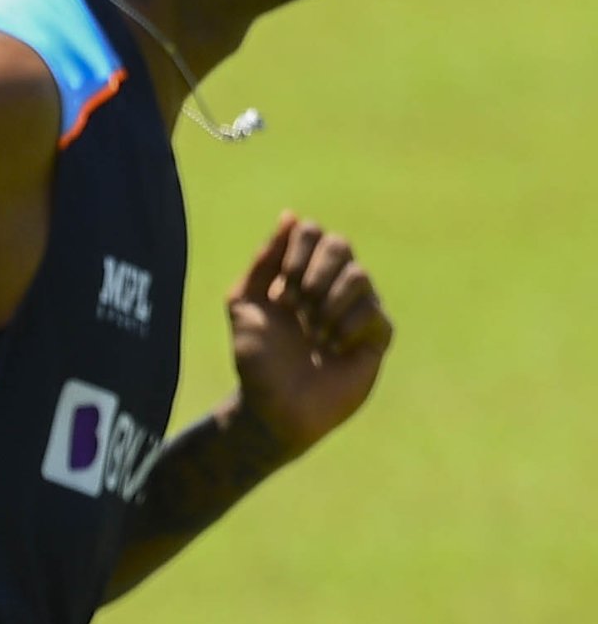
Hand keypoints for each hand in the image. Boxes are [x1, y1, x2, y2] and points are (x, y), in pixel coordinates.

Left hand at [227, 213, 389, 458]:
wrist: (272, 408)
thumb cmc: (257, 360)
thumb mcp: (246, 306)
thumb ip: (264, 262)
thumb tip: (290, 215)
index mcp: (300, 275)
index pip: (313, 233)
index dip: (298, 252)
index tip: (280, 290)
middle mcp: (332, 286)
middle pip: (340, 244)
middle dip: (314, 274)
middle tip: (296, 308)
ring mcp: (358, 309)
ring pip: (359, 275)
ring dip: (327, 305)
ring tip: (313, 336)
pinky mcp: (378, 335)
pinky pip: (374, 311)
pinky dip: (347, 328)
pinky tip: (333, 349)